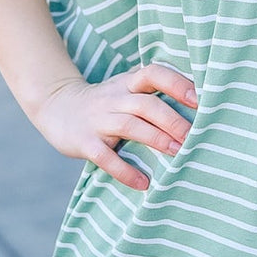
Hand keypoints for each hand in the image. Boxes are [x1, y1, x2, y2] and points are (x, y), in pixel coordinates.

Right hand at [31, 62, 198, 191]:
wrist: (56, 107)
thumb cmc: (106, 103)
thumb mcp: (126, 89)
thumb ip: (154, 94)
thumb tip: (200, 109)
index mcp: (128, 83)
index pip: (154, 73)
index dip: (176, 84)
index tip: (199, 100)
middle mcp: (114, 98)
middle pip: (146, 104)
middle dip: (172, 120)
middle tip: (195, 137)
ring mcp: (98, 119)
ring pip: (129, 126)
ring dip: (156, 139)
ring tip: (178, 154)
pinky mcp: (84, 142)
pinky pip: (105, 156)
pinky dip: (124, 170)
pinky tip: (143, 183)